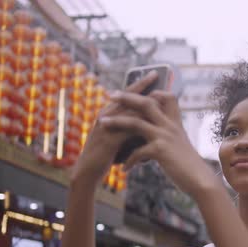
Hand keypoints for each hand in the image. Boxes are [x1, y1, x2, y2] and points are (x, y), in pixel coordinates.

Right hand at [70, 71, 159, 185]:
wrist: (88, 172)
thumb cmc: (105, 155)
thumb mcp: (116, 136)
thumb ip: (128, 126)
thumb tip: (147, 119)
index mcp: (107, 113)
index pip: (126, 95)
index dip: (139, 83)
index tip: (154, 74)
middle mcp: (105, 116)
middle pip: (126, 97)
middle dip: (142, 85)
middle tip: (156, 73)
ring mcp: (106, 127)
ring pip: (128, 111)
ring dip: (145, 104)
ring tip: (159, 96)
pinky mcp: (108, 140)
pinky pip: (127, 130)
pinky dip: (141, 125)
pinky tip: (153, 122)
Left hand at [99, 84, 218, 195]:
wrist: (200, 180)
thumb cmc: (189, 165)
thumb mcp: (180, 144)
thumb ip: (170, 135)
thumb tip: (158, 134)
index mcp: (175, 123)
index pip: (165, 97)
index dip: (151, 92)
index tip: (135, 91)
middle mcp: (170, 126)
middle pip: (146, 103)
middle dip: (127, 97)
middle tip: (111, 94)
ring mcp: (165, 137)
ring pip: (136, 122)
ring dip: (117, 121)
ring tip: (102, 123)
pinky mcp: (160, 151)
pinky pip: (138, 151)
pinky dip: (128, 160)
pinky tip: (123, 168)